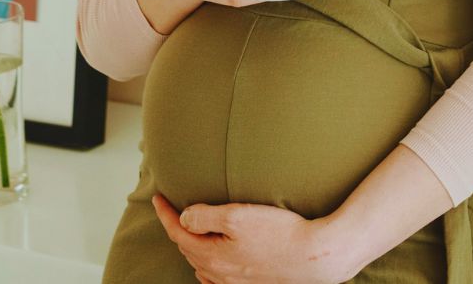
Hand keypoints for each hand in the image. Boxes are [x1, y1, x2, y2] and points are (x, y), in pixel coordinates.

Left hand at [151, 193, 358, 283]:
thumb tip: (184, 218)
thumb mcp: (238, 215)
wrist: (314, 257)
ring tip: (189, 229)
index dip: (165, 214)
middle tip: (172, 209)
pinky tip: (211, 261)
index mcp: (211, 256)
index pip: (178, 233)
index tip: (157, 197)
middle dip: (177, 228)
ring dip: (191, 246)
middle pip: (187, 249)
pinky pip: (216, 277)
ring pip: (201, 264)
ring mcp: (234, 282)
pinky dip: (207, 265)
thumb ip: (205, 216)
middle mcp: (218, 274)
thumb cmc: (280, 233)